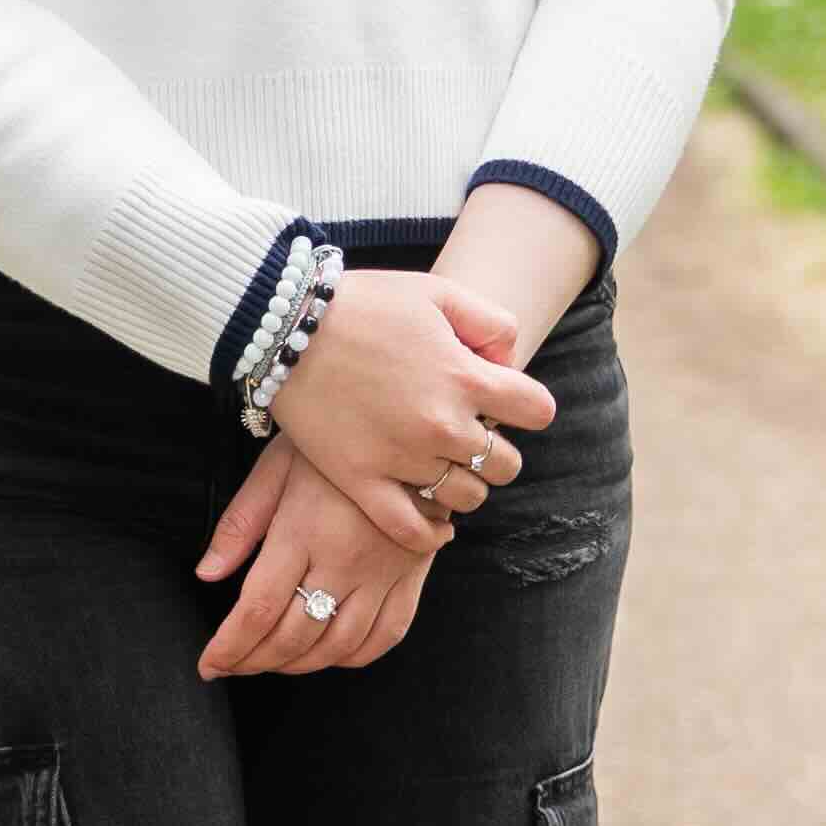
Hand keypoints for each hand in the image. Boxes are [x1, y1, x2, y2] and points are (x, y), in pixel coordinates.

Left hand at [190, 440, 436, 677]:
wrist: (406, 427)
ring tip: (272, 661)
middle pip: (295, 636)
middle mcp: (345, 560)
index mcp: (303, 531)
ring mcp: (384, 573)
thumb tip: (206, 574)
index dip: (230, 647)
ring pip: (338, 646)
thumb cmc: (332, 440)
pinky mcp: (413, 575)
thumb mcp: (275, 468)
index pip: (259, 610)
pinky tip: (327, 652)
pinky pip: (386, 636)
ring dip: (299, 665)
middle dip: (255, 661)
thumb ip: (240, 524)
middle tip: (233, 665)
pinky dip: (352, 657)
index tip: (209, 664)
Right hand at [265, 267, 558, 525]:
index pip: (538, 411)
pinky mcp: (362, 481)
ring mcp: (402, 459)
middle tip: (467, 431)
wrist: (286, 325)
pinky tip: (435, 523)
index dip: (526, 404)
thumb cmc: (364, 303)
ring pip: (467, 498)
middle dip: (496, 448)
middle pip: (507, 464)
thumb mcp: (438, 292)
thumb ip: (491, 324)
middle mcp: (442, 425)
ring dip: (464, 483)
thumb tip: (508, 365)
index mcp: (465, 378)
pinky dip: (431, 533)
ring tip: (442, 463)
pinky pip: (412, 530)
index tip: (503, 400)